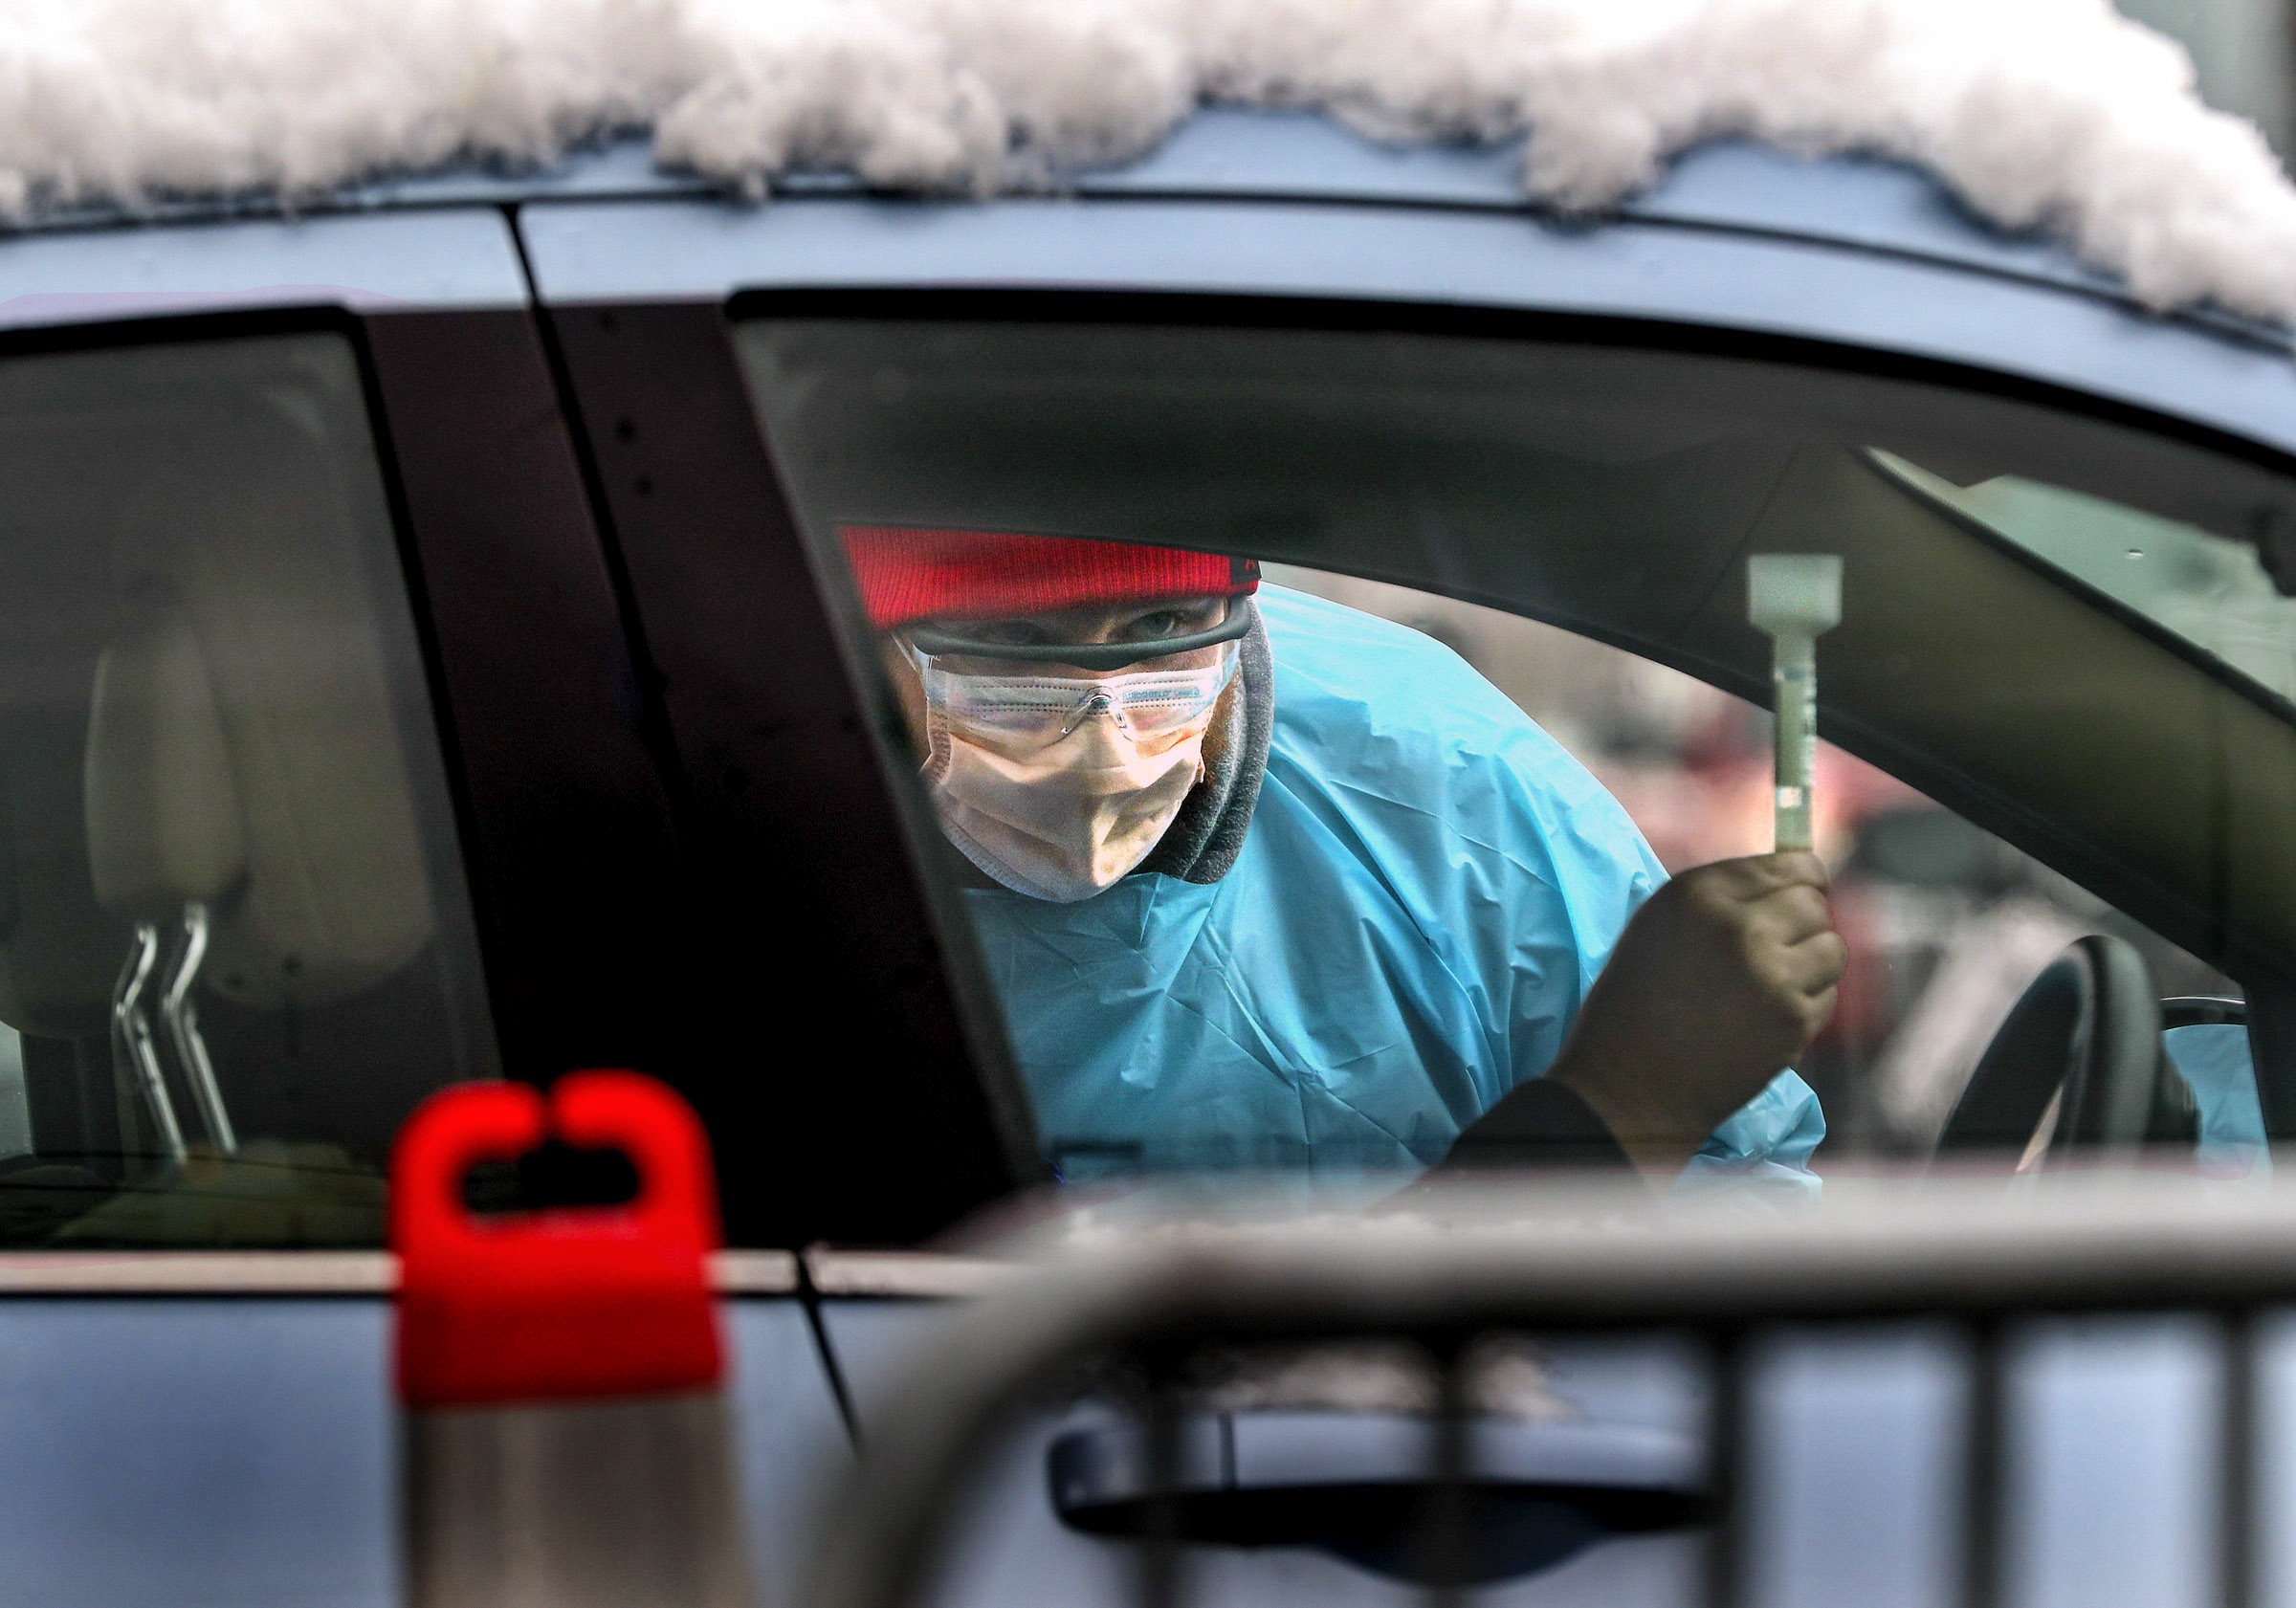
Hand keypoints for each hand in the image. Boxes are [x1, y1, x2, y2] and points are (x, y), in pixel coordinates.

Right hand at [1546, 852, 1845, 1181]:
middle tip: (1778, 949)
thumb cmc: (1633, 1002)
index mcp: (1698, 893)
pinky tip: (1766, 1018)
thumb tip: (1796, 877)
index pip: (1788, 865)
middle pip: (1815, 903)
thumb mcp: (1660, 926)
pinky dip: (1806, 1005)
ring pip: (1832, 948)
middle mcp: (1740, 925)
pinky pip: (1827, 995)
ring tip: (1773, 985)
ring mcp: (1772, 974)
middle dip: (1804, 923)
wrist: (1627, 1086)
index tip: (1804, 892)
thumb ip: (1722, 898)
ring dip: (1811, 963)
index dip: (1803, 879)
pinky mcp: (1792, 1020)